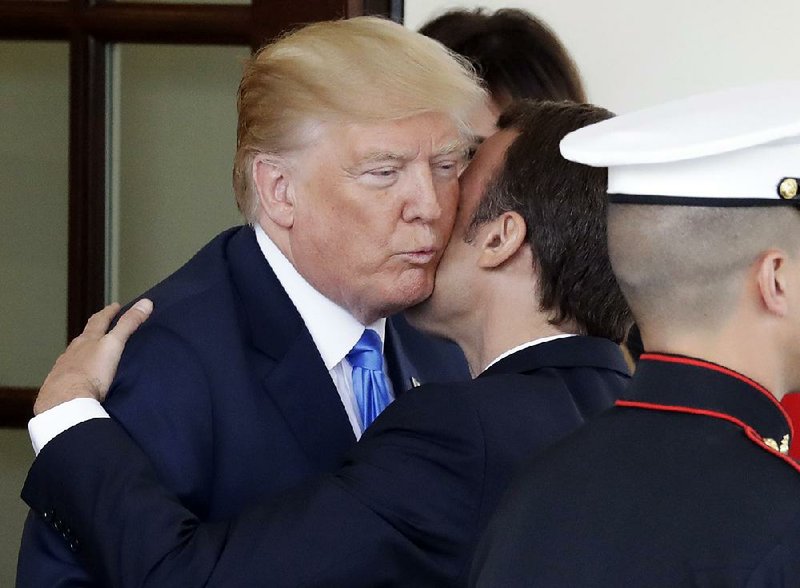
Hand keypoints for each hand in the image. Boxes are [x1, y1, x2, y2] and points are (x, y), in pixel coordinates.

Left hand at [34, 299, 152, 414]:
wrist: (66, 401)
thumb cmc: (92, 372)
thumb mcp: (114, 345)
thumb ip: (128, 325)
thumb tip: (146, 302)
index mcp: (87, 340)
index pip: (99, 321)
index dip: (108, 312)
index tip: (115, 306)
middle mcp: (72, 351)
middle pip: (84, 337)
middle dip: (94, 331)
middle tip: (102, 327)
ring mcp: (64, 368)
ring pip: (75, 355)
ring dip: (83, 352)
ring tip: (91, 353)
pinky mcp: (59, 385)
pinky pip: (69, 373)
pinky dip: (76, 371)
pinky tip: (79, 377)